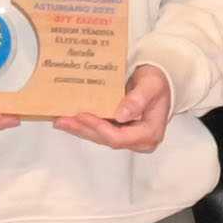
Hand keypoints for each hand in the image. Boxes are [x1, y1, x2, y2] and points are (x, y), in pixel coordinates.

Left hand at [46, 63, 174, 151]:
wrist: (161, 83)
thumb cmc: (157, 82)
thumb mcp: (151, 85)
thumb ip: (139, 98)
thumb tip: (122, 115)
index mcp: (149, 132)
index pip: (119, 138)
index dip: (99, 128)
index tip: (83, 115)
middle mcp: (139, 140)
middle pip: (106, 140)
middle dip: (83, 130)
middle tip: (63, 119)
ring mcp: (129, 138)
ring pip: (100, 137)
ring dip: (80, 129)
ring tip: (60, 120)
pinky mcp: (120, 132)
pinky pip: (100, 131)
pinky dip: (84, 125)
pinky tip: (70, 119)